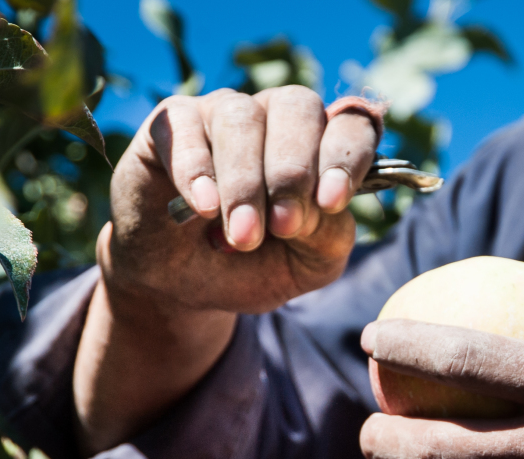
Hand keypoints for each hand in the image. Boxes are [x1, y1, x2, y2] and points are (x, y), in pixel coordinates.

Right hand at [103, 85, 377, 314]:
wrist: (183, 285)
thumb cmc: (255, 266)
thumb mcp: (307, 265)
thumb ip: (330, 236)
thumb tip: (322, 204)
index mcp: (322, 145)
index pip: (353, 123)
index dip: (347, 155)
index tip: (332, 202)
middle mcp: (277, 117)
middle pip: (299, 107)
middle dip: (294, 173)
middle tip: (283, 227)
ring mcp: (222, 112)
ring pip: (242, 117)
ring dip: (246, 181)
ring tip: (241, 236)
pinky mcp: (170, 124)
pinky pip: (184, 126)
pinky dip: (197, 168)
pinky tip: (204, 207)